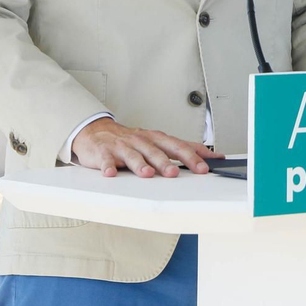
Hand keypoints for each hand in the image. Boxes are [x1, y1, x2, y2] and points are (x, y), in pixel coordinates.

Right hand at [70, 119, 214, 178]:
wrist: (97, 132)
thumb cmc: (131, 140)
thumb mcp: (156, 142)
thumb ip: (178, 150)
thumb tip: (205, 159)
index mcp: (157, 139)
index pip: (179, 146)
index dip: (194, 155)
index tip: (207, 165)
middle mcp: (142, 141)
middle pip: (157, 151)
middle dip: (167, 162)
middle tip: (175, 173)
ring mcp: (123, 146)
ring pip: (134, 156)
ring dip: (140, 165)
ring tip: (147, 174)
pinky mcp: (104, 153)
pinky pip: (106, 160)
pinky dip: (108, 166)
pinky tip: (110, 173)